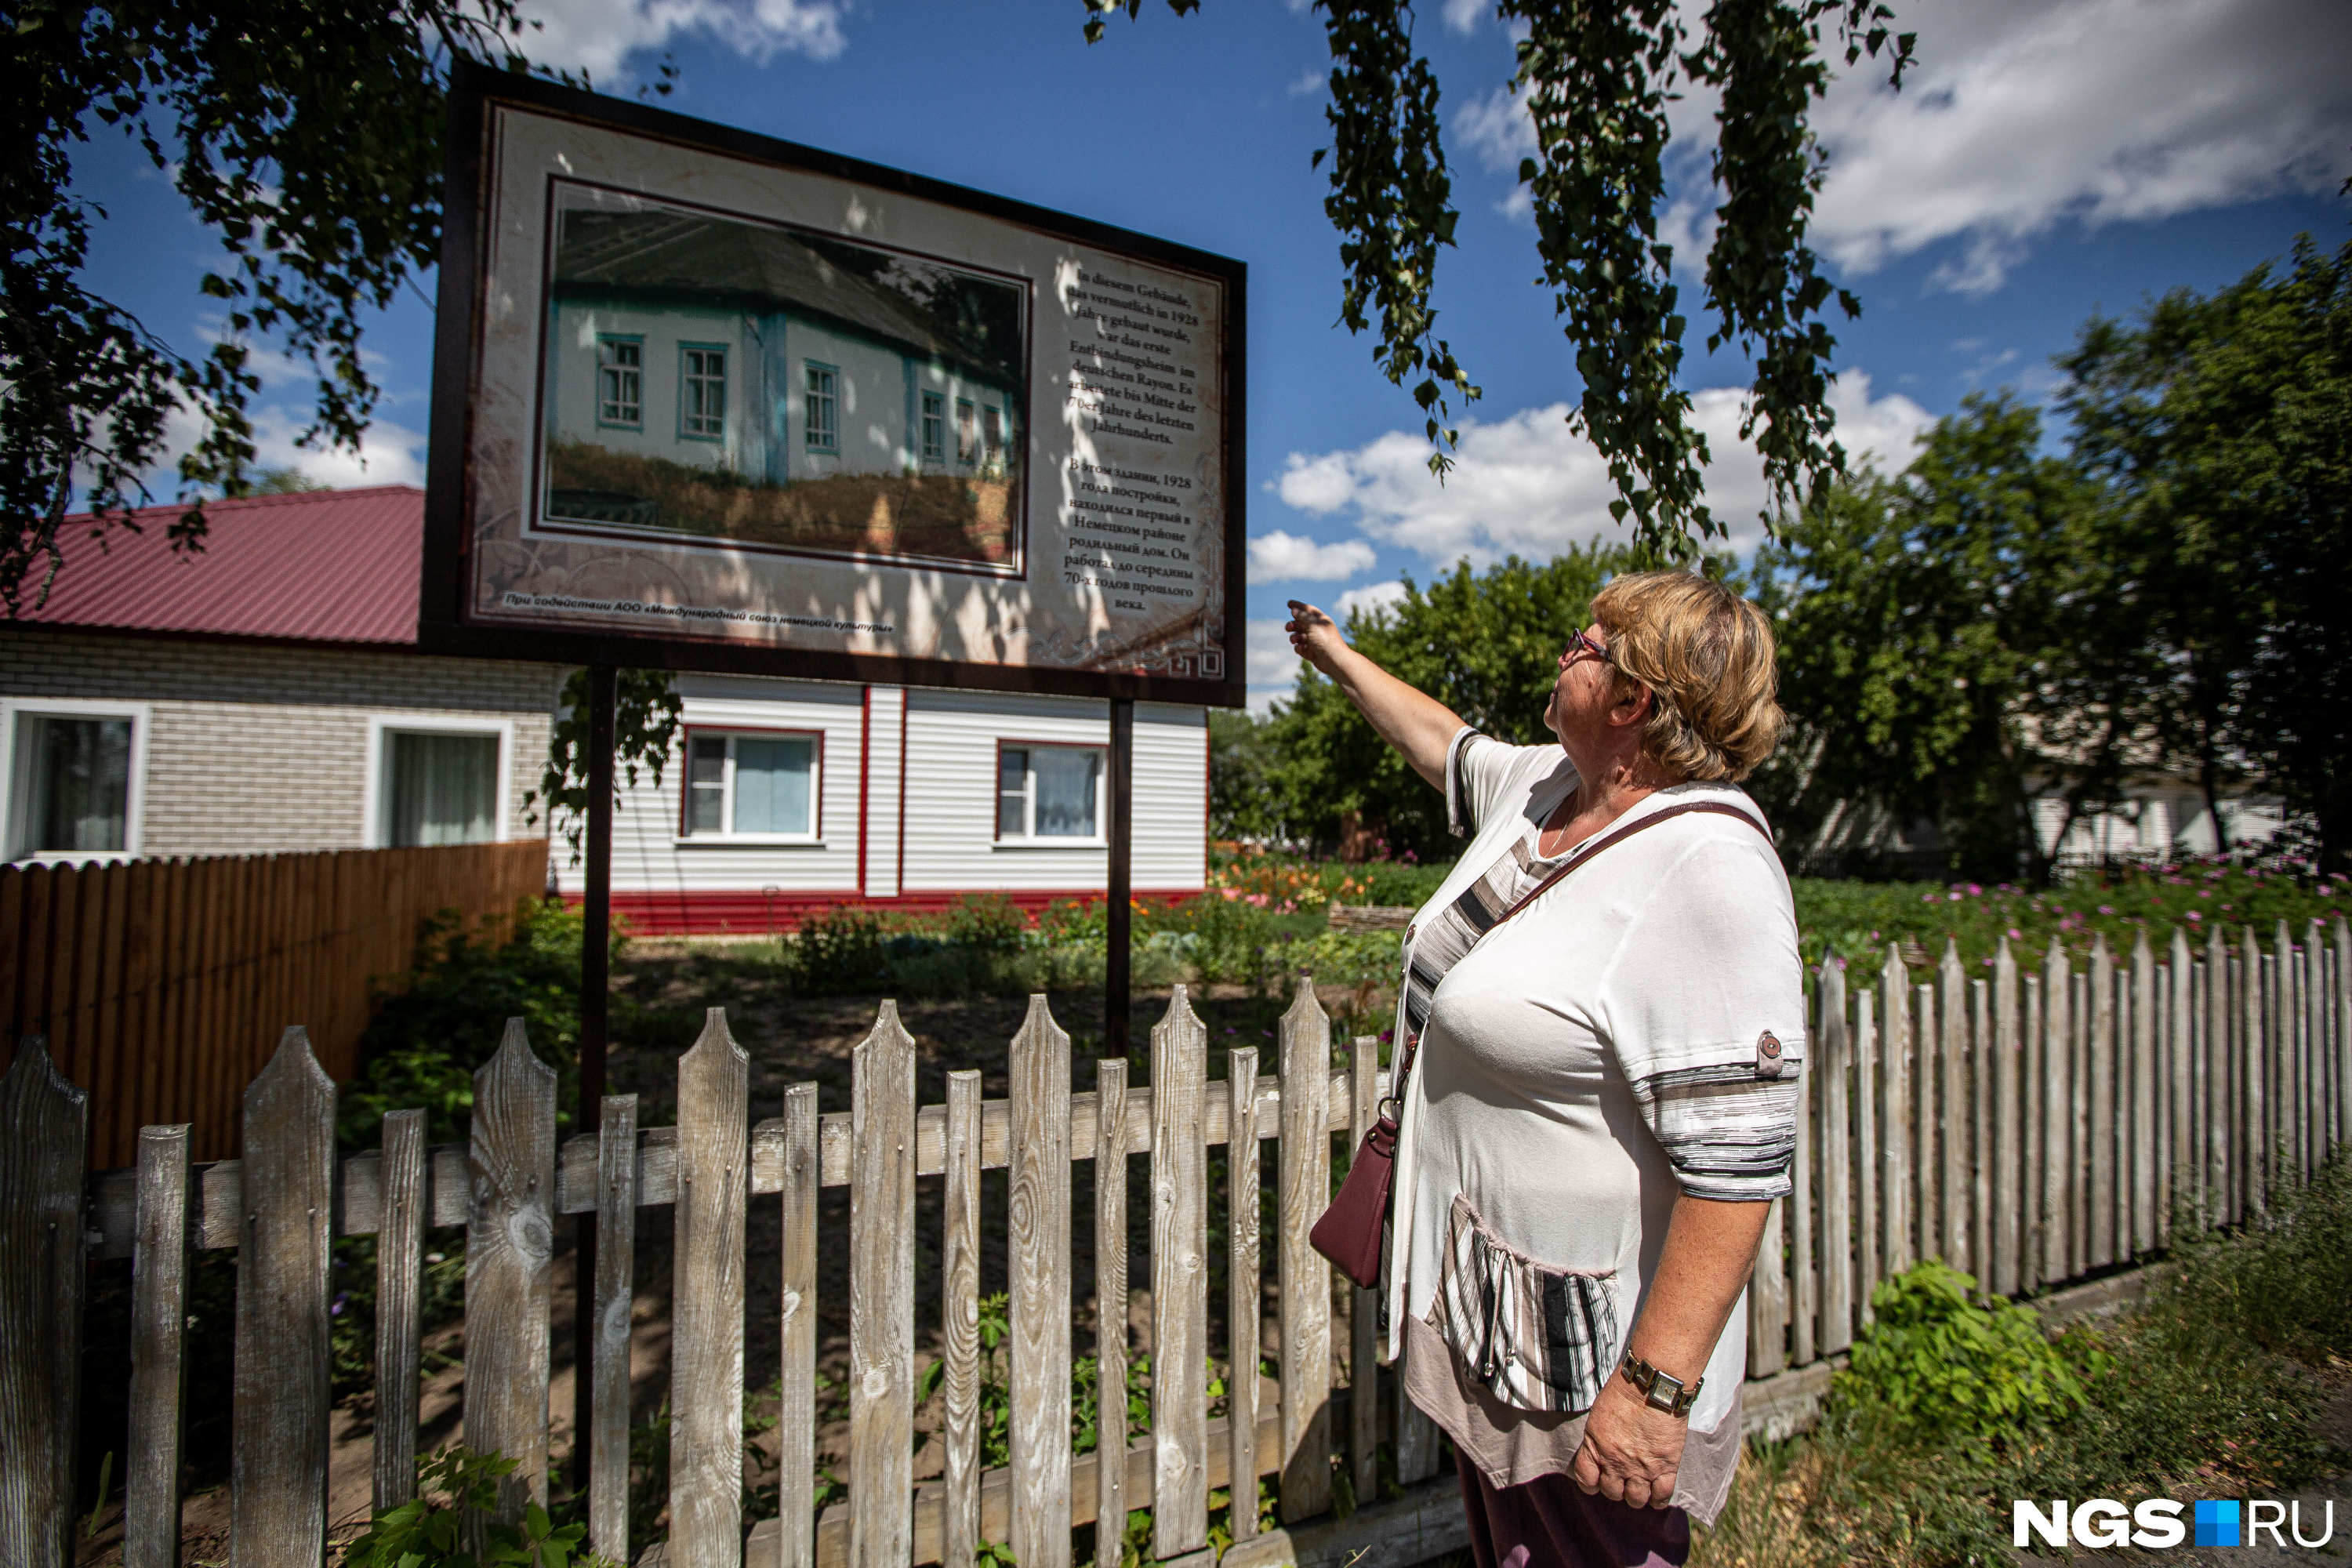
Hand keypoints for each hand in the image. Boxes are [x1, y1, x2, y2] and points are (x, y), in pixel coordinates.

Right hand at [1285, 600, 1347, 676]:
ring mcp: (1314, 641)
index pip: (1308, 610)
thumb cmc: (1325, 640)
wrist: (1334, 660)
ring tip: (1295, 640)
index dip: (1298, 606)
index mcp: (1321, 620)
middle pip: (1301, 623)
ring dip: (1294, 637)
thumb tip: (1294, 610)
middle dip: (1293, 625)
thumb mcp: (1313, 624)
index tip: (1288, 603)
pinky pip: (1301, 648)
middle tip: (1288, 628)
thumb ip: (1302, 616)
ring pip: (1299, 636)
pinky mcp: (1312, 653)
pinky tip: (1301, 649)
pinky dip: (1299, 648)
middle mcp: (1317, 630)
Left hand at [1569, 1369, 1687, 1508]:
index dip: (1591, 1483)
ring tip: (1640, 1486)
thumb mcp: (1598, 1415)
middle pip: (1611, 1493)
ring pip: (1635, 1500)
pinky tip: (1657, 1493)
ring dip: (1636, 1496)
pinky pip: (1662, 1496)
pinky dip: (1659, 1499)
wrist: (1652, 1386)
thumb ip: (1597, 1439)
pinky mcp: (1666, 1466)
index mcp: (1595, 1447)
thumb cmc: (1623, 1392)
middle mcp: (1616, 1462)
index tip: (1597, 1480)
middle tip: (1622, 1478)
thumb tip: (1599, 1452)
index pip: (1586, 1480)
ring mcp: (1642, 1467)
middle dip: (1615, 1488)